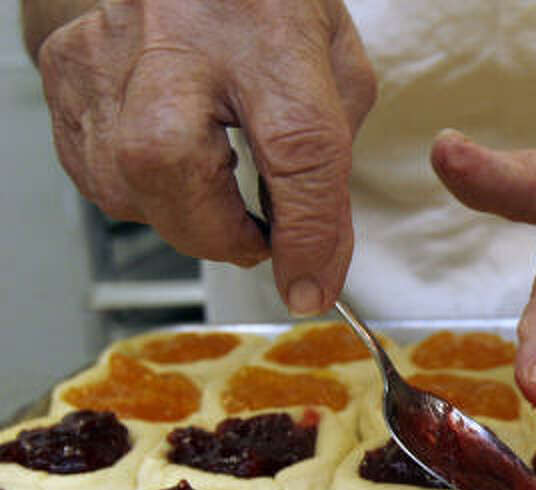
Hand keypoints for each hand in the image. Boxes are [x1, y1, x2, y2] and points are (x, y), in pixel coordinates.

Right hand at [35, 0, 375, 314]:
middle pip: (172, 170)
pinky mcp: (68, 72)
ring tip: (218, 189)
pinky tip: (175, 167)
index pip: (298, 151)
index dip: (306, 235)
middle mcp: (176, 42)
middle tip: (257, 239)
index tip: (309, 285)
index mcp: (268, 37)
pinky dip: (141, 194)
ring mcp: (109, 54)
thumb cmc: (270, 3)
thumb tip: (313, 259)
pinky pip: (95, 174)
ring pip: (125, 186)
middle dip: (219, 235)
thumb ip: (330, 168)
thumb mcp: (337, 72)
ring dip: (183, 217)